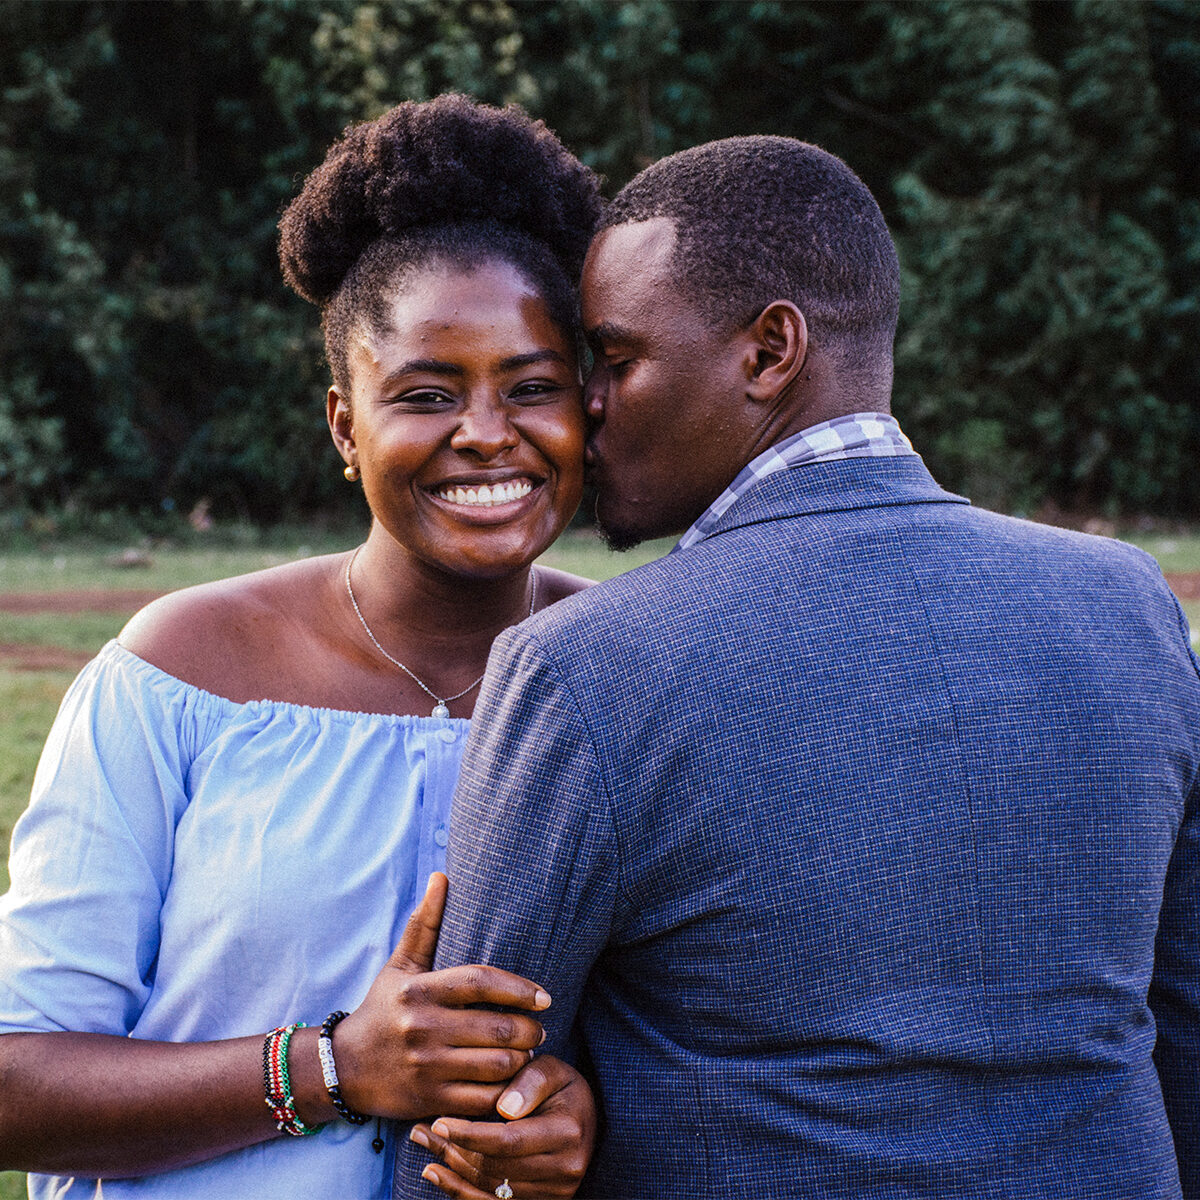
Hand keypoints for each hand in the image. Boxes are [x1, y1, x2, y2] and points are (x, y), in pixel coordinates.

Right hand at [331, 873, 552, 1121]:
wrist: (342, 1068)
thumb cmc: (382, 1009)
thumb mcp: (400, 965)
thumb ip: (425, 924)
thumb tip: (441, 877)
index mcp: (419, 990)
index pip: (480, 982)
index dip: (519, 988)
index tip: (544, 997)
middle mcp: (422, 1027)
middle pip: (496, 1028)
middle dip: (529, 1030)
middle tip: (539, 1029)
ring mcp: (426, 1066)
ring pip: (495, 1065)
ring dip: (522, 1060)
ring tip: (528, 1052)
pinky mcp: (429, 1100)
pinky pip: (482, 1100)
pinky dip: (505, 1093)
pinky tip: (512, 1082)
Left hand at [410, 1055, 594, 1198]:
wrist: (585, 1120)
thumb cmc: (563, 1088)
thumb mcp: (554, 1071)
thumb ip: (531, 1081)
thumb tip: (503, 1108)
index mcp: (567, 1134)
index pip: (509, 1141)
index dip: (470, 1134)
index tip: (439, 1122)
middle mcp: (564, 1171)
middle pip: (495, 1168)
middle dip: (453, 1150)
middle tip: (422, 1129)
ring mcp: (554, 1193)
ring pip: (489, 1188)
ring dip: (451, 1168)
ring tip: (423, 1143)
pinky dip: (460, 1191)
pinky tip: (436, 1173)